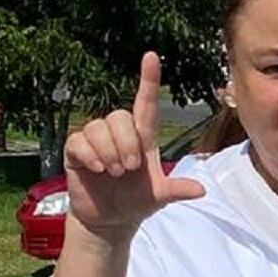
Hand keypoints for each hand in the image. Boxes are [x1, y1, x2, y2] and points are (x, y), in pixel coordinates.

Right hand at [63, 52, 205, 243]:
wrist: (109, 220)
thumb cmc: (136, 202)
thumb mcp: (159, 197)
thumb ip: (176, 190)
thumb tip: (201, 190)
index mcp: (142, 138)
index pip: (145, 103)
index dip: (148, 80)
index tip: (151, 56)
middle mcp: (119, 133)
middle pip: (119, 116)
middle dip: (126, 143)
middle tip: (129, 169)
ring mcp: (96, 140)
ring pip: (99, 126)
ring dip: (109, 151)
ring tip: (114, 172)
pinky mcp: (76, 150)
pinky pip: (79, 140)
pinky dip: (90, 155)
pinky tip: (97, 170)